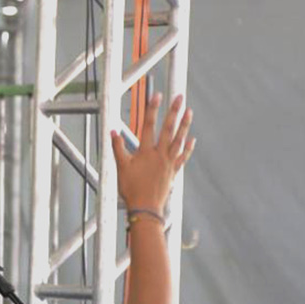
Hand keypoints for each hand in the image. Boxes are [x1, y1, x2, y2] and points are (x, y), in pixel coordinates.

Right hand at [111, 93, 194, 211]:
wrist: (145, 207)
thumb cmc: (131, 189)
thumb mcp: (121, 167)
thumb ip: (117, 148)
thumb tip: (112, 132)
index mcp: (146, 152)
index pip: (148, 125)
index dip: (152, 109)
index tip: (156, 95)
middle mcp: (160, 154)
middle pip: (168, 129)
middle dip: (174, 111)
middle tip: (180, 97)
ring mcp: (168, 162)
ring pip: (178, 140)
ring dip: (184, 125)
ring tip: (189, 112)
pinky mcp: (173, 171)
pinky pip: (182, 157)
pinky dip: (188, 148)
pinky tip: (192, 140)